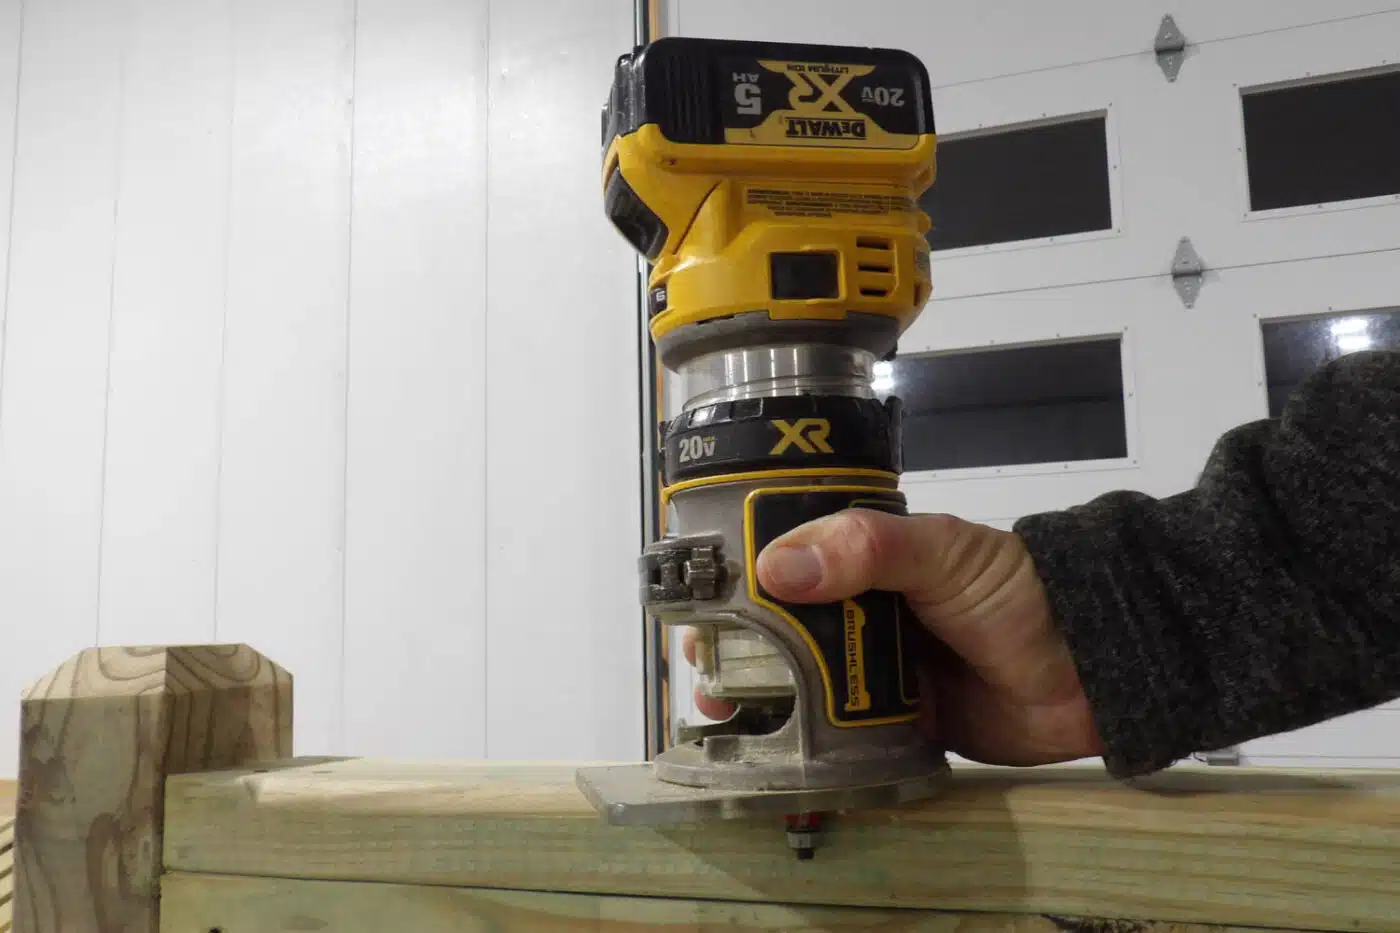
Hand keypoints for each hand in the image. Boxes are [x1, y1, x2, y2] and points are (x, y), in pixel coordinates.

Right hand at [682, 509, 1101, 766]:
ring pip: (801, 679)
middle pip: (780, 626)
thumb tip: (778, 568)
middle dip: (735, 645)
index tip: (699, 600)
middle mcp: (861, 610)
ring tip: (723, 712)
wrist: (1091, 672)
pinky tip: (769, 749)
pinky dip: (804, 739)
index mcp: (865, 559)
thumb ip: (866, 549)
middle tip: (703, 667)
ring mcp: (874, 667)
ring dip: (759, 695)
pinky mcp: (892, 721)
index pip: (785, 558)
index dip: (738, 577)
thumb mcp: (942, 551)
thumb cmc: (1021, 592)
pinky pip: (838, 730)